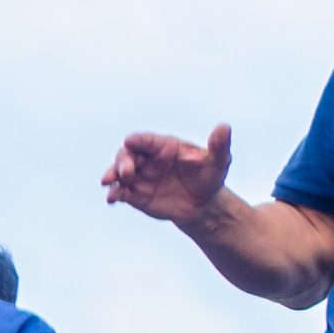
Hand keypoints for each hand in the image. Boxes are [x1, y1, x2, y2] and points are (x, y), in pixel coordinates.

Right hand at [103, 125, 232, 224]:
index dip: (138, 140)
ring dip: (112, 175)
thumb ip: (219, 145)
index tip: (130, 141)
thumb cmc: (210, 177)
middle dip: (123, 161)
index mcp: (166, 146)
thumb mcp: (219, 162)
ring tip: (109, 182)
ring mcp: (140, 177)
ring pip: (119, 172)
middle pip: (128, 154)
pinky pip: (120, 192)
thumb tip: (224, 127)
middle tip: (126, 172)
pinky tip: (112, 198)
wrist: (204, 205)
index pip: (147, 140)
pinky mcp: (135, 195)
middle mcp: (149, 160)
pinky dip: (114, 193)